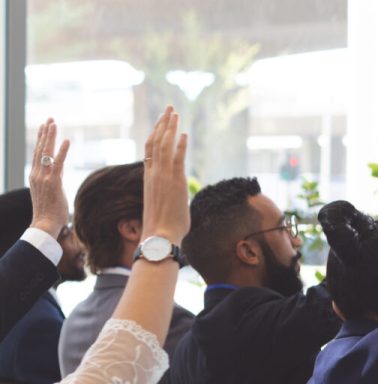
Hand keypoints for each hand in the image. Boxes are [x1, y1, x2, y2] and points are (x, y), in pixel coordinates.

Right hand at [27, 118, 70, 235]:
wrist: (45, 223)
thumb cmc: (49, 210)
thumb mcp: (51, 190)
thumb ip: (54, 177)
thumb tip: (59, 169)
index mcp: (35, 176)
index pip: (37, 153)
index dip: (40, 139)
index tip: (44, 127)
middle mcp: (37, 174)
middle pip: (39, 149)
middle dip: (44, 133)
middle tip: (49, 119)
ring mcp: (43, 177)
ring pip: (45, 153)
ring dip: (50, 137)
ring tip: (53, 123)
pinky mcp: (53, 182)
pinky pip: (58, 163)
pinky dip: (62, 151)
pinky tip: (66, 140)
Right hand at [142, 107, 189, 241]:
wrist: (159, 236)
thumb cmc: (162, 225)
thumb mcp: (165, 202)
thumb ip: (169, 192)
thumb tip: (177, 194)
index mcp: (149, 177)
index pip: (150, 149)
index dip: (156, 133)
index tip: (161, 121)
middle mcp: (154, 173)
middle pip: (156, 142)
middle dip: (163, 123)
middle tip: (169, 109)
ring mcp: (163, 176)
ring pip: (164, 146)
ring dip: (170, 128)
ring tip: (175, 113)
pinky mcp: (175, 182)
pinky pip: (176, 158)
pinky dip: (179, 145)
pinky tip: (184, 133)